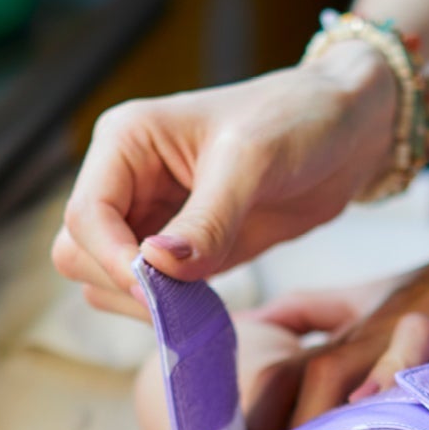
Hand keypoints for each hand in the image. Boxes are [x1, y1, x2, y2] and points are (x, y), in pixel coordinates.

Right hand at [53, 43, 396, 318]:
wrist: (348, 132)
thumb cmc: (298, 119)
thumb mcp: (253, 162)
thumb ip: (207, 219)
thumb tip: (156, 266)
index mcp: (125, 142)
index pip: (84, 215)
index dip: (113, 260)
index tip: (157, 291)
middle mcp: (127, 180)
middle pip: (81, 254)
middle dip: (124, 285)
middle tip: (184, 303)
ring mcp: (154, 219)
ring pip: (109, 280)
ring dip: (145, 303)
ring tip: (203, 302)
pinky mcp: (185, 251)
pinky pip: (154, 293)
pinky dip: (172, 310)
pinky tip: (209, 308)